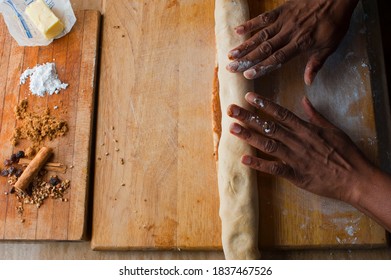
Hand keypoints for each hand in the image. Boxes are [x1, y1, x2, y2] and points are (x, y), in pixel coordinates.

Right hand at [226, 0, 358, 83]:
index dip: (262, 67)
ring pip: (261, 35)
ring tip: (230, 54)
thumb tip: (308, 81)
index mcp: (301, 44)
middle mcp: (289, 33)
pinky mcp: (282, 10)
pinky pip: (264, 17)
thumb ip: (316, 63)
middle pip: (264, 49)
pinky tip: (237, 30)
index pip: (277, 58)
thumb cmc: (335, 22)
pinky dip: (250, 23)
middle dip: (246, 59)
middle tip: (231, 67)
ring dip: (244, 45)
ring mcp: (284, 21)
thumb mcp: (330, 45)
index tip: (248, 74)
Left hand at [227, 92, 372, 203]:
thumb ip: (315, 115)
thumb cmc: (346, 153)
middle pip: (269, 126)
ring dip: (249, 136)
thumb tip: (304, 100)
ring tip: (233, 128)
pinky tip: (244, 160)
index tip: (248, 97)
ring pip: (268, 144)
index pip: (281, 113)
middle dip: (249, 117)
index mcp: (307, 130)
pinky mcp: (296, 175)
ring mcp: (296, 158)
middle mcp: (298, 141)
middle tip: (231, 109)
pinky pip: (275, 169)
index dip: (264, 104)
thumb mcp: (333, 129)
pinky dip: (260, 165)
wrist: (356, 178)